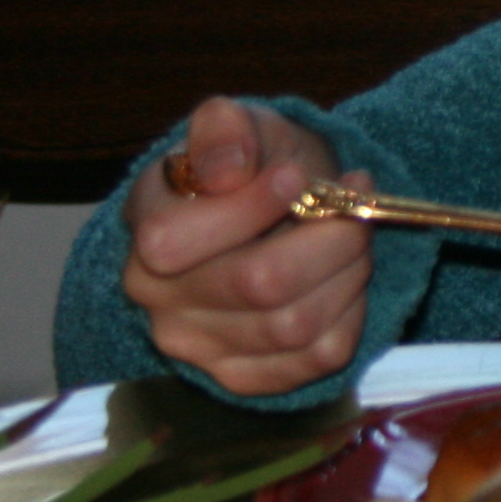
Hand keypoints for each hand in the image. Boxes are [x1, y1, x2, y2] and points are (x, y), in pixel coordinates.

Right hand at [121, 95, 369, 395]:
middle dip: (329, 239)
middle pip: (260, 286)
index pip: (176, 241)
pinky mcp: (243, 378)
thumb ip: (223, 130)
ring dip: (347, 274)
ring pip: (296, 325)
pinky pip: (318, 358)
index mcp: (146, 231)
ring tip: (354, 238)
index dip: (251, 206)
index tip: (297, 177)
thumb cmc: (250, 166)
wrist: (270, 208)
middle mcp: (159, 301)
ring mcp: (198, 349)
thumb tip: (227, 172)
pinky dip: (351, 314)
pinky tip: (345, 280)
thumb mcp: (236, 123)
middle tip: (354, 207)